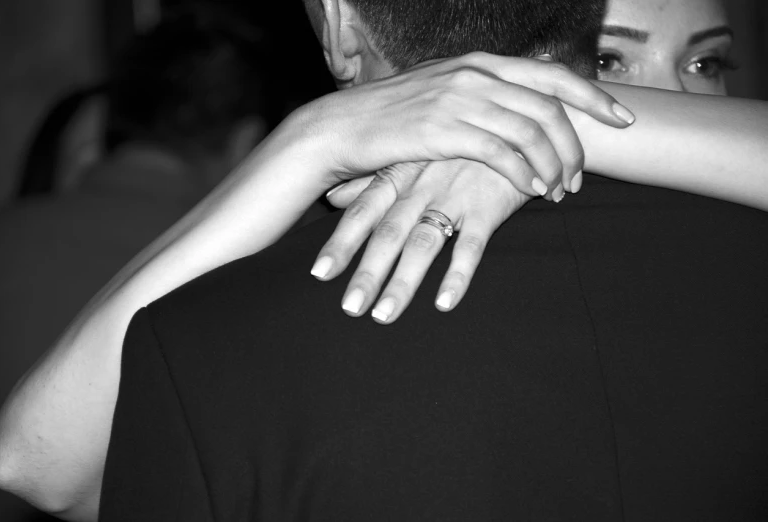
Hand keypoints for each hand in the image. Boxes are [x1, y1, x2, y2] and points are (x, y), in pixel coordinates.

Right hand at [294, 52, 633, 199]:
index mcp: (478, 63)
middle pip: (549, 105)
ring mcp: (459, 100)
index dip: (592, 96)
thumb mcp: (439, 93)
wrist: (339, 129)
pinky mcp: (443, 131)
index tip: (621, 119)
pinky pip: (501, 154)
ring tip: (559, 191)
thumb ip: (479, 96)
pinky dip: (525, 174)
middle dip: (577, 143)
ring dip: (553, 165)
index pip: (550, 74)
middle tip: (583, 176)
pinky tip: (532, 191)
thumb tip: (514, 112)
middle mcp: (474, 74)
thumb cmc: (389, 118)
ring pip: (531, 131)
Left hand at [312, 159, 529, 322]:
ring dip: (402, 283)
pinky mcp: (487, 206)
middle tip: (349, 308)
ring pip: (422, 244)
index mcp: (399, 175)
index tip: (319, 274)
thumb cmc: (455, 144)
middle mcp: (420, 188)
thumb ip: (370, 180)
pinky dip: (457, 274)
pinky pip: (471, 245)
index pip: (362, 213)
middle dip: (367, 273)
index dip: (340, 243)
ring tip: (383, 316)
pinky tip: (443, 303)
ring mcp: (453, 195)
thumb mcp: (409, 155)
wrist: (511, 123)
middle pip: (387, 235)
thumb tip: (332, 197)